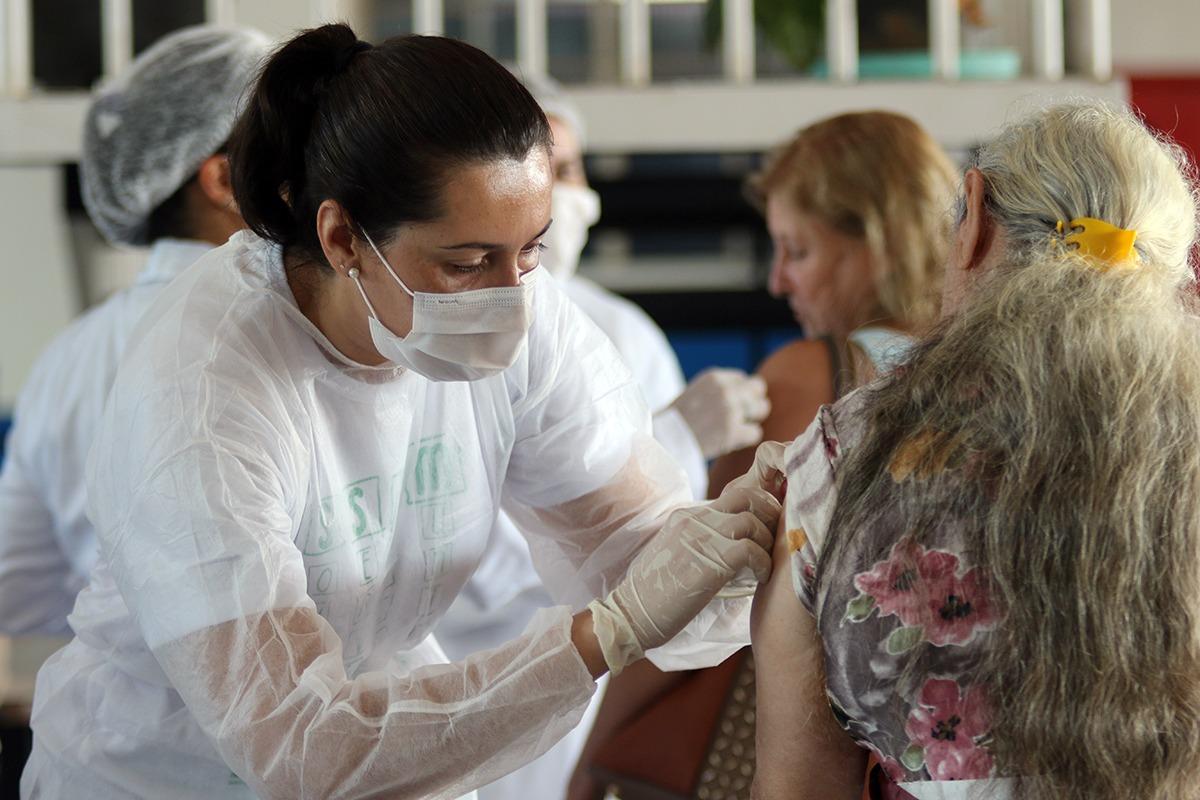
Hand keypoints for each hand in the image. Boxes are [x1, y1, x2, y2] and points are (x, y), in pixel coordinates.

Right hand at [587, 444, 783, 673]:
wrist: (629, 613)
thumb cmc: (653, 594)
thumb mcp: (676, 555)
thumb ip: (700, 544)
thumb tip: (730, 550)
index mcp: (687, 516)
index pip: (733, 495)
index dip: (757, 508)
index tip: (766, 529)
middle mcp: (695, 518)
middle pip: (748, 496)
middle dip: (770, 514)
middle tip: (776, 539)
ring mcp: (702, 537)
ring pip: (753, 520)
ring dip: (768, 543)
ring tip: (767, 564)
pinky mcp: (711, 560)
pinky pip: (752, 550)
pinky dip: (764, 564)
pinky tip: (761, 578)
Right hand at [668, 368, 769, 458]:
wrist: (663, 440)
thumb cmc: (676, 420)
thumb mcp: (696, 392)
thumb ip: (719, 389)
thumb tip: (747, 393)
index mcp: (713, 377)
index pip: (744, 379)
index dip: (741, 393)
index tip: (731, 405)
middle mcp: (724, 390)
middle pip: (758, 389)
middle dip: (752, 402)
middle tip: (741, 416)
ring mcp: (730, 410)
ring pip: (762, 408)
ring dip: (752, 419)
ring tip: (735, 428)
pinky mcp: (733, 432)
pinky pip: (756, 432)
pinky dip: (746, 438)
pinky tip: (731, 440)